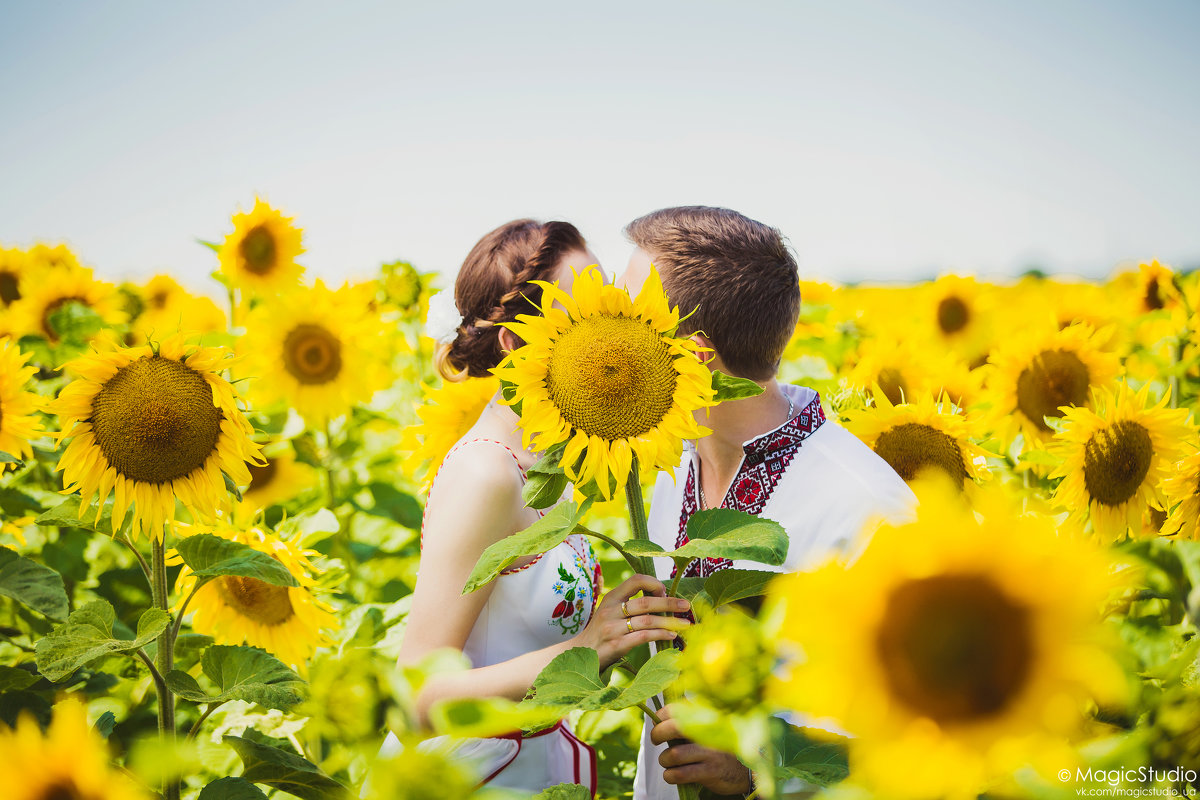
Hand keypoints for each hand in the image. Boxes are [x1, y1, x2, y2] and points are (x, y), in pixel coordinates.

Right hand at [573, 574, 690, 669]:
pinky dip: (661, 635)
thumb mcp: (610, 612)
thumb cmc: (601, 633)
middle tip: (686, 605)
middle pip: (646, 601)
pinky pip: (644, 637)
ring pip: (648, 620)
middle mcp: (611, 610)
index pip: (636, 580)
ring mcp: (613, 628)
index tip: (665, 591)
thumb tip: (661, 598)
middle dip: (669, 603)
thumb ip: (629, 604)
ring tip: (684, 624)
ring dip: (670, 621)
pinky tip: (671, 636)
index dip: (654, 583)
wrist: (580, 654)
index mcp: (611, 597)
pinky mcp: (617, 645)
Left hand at [652, 704, 752, 795]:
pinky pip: (681, 774)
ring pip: (674, 754)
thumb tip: (657, 720)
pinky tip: (672, 774)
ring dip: (664, 760)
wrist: (744, 769)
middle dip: (658, 734)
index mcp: (705, 717)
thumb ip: (687, 723)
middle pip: (674, 727)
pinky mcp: (711, 771)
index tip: (656, 722)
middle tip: (656, 740)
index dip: (660, 715)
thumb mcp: (706, 729)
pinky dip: (670, 775)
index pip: (676, 709)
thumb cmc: (717, 748)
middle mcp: (708, 732)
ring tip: (667, 762)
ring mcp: (710, 752)